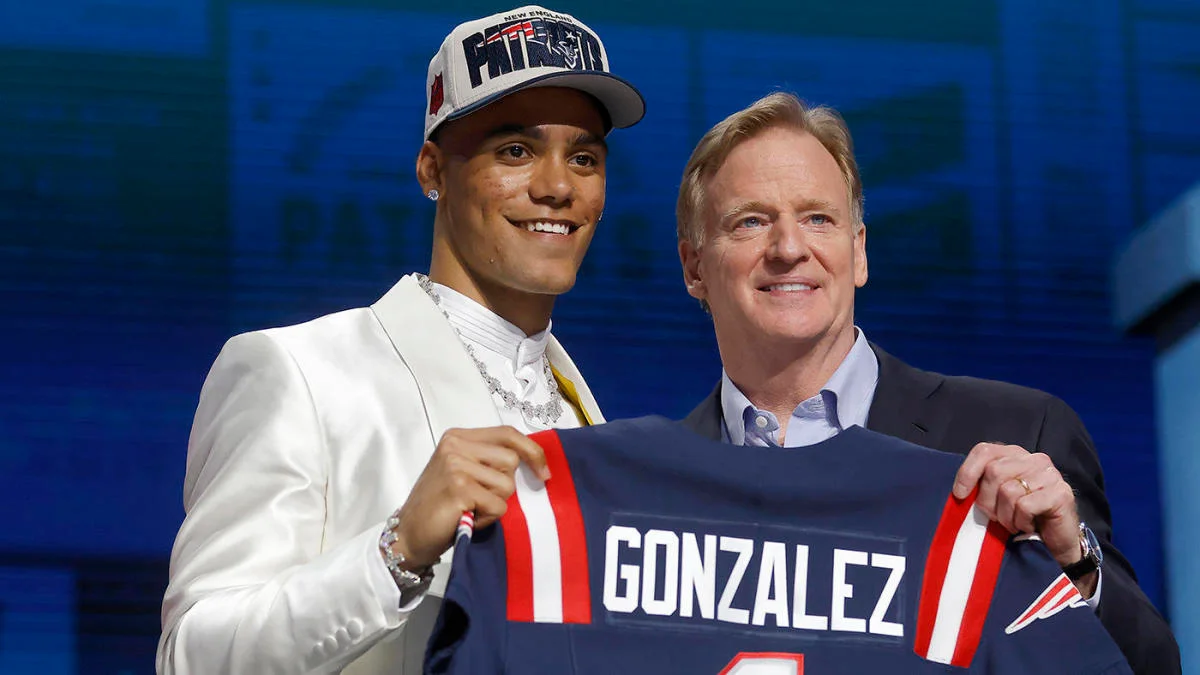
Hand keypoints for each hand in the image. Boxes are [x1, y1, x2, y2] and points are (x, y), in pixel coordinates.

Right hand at [386, 426, 548, 569]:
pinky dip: (488, 519)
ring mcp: (456, 466)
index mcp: (458, 437)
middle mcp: (455, 446)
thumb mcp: (462, 471)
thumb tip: (534, 463)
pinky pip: (498, 506)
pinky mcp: (460, 489)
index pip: (507, 433)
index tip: (544, 473)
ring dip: (495, 505)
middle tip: (480, 499)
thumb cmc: (440, 506)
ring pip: (507, 486)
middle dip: (505, 486)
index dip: (532, 451)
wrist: (408, 534)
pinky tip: (468, 519)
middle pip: (511, 461)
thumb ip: (488, 460)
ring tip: (471, 509)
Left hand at [953, 442, 1096, 596]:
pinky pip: (1025, 506)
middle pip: (994, 472)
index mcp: (1015, 455)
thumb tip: (960, 491)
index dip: (967, 472)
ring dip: (1005, 516)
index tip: (960, 495)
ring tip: (1014, 523)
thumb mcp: (996, 499)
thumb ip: (982, 486)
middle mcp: (1034, 459)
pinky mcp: (1061, 493)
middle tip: (996, 518)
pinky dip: (1021, 522)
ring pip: (1008, 491)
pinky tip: (1028, 526)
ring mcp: (1050, 474)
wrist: (1054, 545)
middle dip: (988, 501)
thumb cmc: (1020, 519)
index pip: (984, 451)